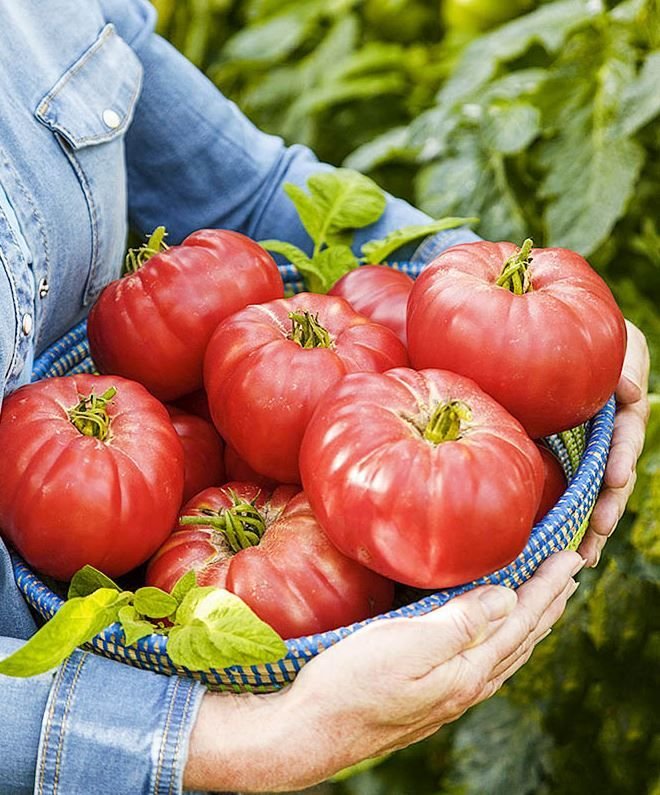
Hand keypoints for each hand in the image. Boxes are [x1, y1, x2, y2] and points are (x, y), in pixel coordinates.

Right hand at [183, 550, 584, 791]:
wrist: (310, 731)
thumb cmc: (350, 683)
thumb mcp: (405, 645)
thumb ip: (460, 623)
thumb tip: (509, 598)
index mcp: (465, 671)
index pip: (519, 620)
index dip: (545, 587)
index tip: (569, 557)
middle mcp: (465, 685)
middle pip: (520, 638)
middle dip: (547, 603)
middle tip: (569, 572)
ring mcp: (447, 693)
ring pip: (504, 652)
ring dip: (530, 623)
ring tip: (544, 601)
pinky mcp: (428, 694)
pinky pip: (484, 662)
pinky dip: (503, 641)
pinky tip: (495, 639)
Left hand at [580, 320, 649, 565]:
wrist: (552, 335)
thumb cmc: (588, 336)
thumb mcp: (616, 341)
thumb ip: (627, 363)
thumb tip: (631, 391)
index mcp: (620, 407)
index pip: (625, 433)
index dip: (621, 456)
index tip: (615, 478)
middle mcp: (609, 433)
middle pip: (613, 474)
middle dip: (608, 505)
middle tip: (596, 533)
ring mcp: (589, 448)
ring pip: (594, 490)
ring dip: (591, 522)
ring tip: (584, 555)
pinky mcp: (567, 457)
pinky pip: (570, 489)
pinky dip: (570, 517)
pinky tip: (563, 545)